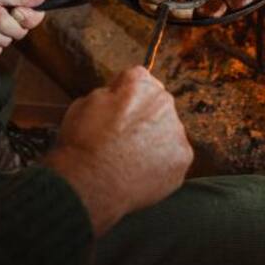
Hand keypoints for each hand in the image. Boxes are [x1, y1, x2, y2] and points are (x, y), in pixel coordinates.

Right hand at [43, 67, 192, 236]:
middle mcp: (164, 102)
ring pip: (168, 131)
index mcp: (139, 84)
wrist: (89, 184)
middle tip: (124, 139)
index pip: (139, 80)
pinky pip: (173, 157)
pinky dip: (161, 164)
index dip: (125, 97)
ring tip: (131, 160)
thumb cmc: (81, 143)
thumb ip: (109, 93)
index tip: (117, 112)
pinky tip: (141, 172)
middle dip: (145, 117)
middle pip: (158, 105)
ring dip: (155, 140)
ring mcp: (177, 131)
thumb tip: (119, 94)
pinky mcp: (183, 158)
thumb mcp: (84, 103)